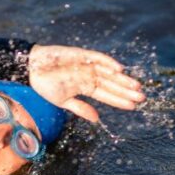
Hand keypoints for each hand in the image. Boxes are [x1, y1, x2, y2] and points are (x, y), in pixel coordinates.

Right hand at [27, 45, 144, 124]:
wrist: (31, 68)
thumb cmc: (45, 85)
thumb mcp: (62, 101)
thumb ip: (80, 108)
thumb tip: (97, 119)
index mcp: (86, 88)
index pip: (107, 95)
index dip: (120, 101)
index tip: (134, 106)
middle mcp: (90, 76)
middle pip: (112, 84)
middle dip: (127, 91)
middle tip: (142, 97)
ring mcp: (87, 65)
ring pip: (109, 72)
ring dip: (122, 79)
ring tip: (136, 86)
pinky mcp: (82, 55)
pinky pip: (98, 58)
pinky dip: (108, 62)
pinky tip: (119, 69)